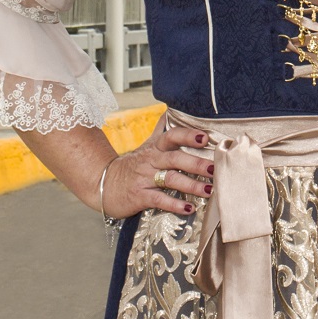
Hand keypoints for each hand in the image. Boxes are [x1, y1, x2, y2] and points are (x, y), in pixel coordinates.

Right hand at [96, 121, 215, 218]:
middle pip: (174, 159)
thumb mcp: (147, 146)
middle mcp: (151, 161)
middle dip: (195, 163)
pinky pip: (159, 200)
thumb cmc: (132, 166)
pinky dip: (174, 204)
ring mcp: (144, 178)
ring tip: (208, 190)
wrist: (104, 183)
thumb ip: (162, 131)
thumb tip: (172, 110)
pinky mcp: (140, 196)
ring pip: (170, 179)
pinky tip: (189, 208)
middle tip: (213, 168)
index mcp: (155, 148)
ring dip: (190, 185)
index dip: (188, 136)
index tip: (205, 138)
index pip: (171, 136)